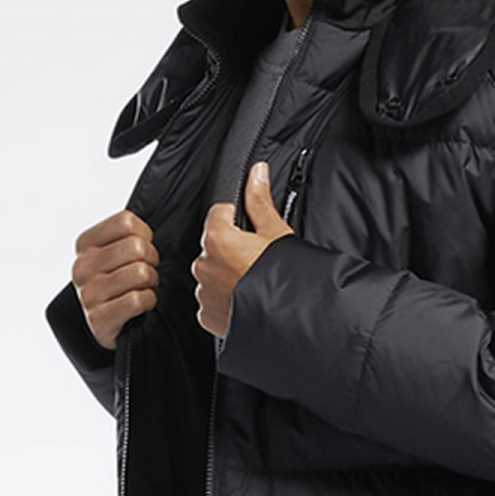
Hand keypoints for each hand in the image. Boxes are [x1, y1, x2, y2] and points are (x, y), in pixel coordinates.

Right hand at [71, 208, 159, 352]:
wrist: (105, 324)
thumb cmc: (117, 282)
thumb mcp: (114, 251)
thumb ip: (128, 232)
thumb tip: (165, 205)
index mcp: (85, 243)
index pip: (126, 222)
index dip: (145, 235)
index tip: (142, 249)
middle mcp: (82, 266)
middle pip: (137, 247)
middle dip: (152, 260)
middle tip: (147, 272)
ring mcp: (88, 294)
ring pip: (140, 273)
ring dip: (151, 282)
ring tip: (143, 288)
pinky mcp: (99, 319)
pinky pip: (138, 300)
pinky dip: (149, 302)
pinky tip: (141, 304)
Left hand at [193, 162, 292, 340]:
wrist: (291, 323)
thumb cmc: (286, 280)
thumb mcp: (277, 234)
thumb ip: (260, 201)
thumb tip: (256, 172)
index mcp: (217, 239)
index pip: (218, 213)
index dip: (236, 218)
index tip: (251, 229)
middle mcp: (204, 265)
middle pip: (213, 244)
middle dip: (231, 248)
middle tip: (257, 259)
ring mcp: (204, 293)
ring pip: (211, 273)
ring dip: (226, 274)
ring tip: (252, 282)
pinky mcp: (207, 316)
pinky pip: (211, 299)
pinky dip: (224, 298)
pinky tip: (245, 300)